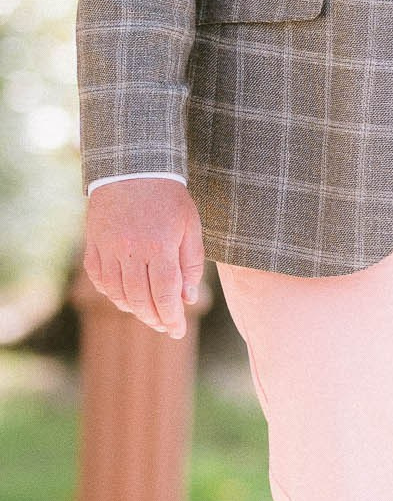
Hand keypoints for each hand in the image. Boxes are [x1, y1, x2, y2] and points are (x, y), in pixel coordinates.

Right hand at [83, 179, 205, 338]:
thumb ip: (191, 264)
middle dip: (154, 318)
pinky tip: (125, 298)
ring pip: (117, 293)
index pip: (165, 294)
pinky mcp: (93, 245)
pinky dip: (111, 294)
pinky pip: (99, 279)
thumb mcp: (190, 226)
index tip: (177, 331)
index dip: (171, 317)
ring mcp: (107, 249)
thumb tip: (188, 298)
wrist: (132, 168)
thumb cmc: (168, 197)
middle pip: (140, 299)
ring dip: (133, 309)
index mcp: (158, 247)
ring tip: (148, 315)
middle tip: (165, 327)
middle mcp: (130, 251)